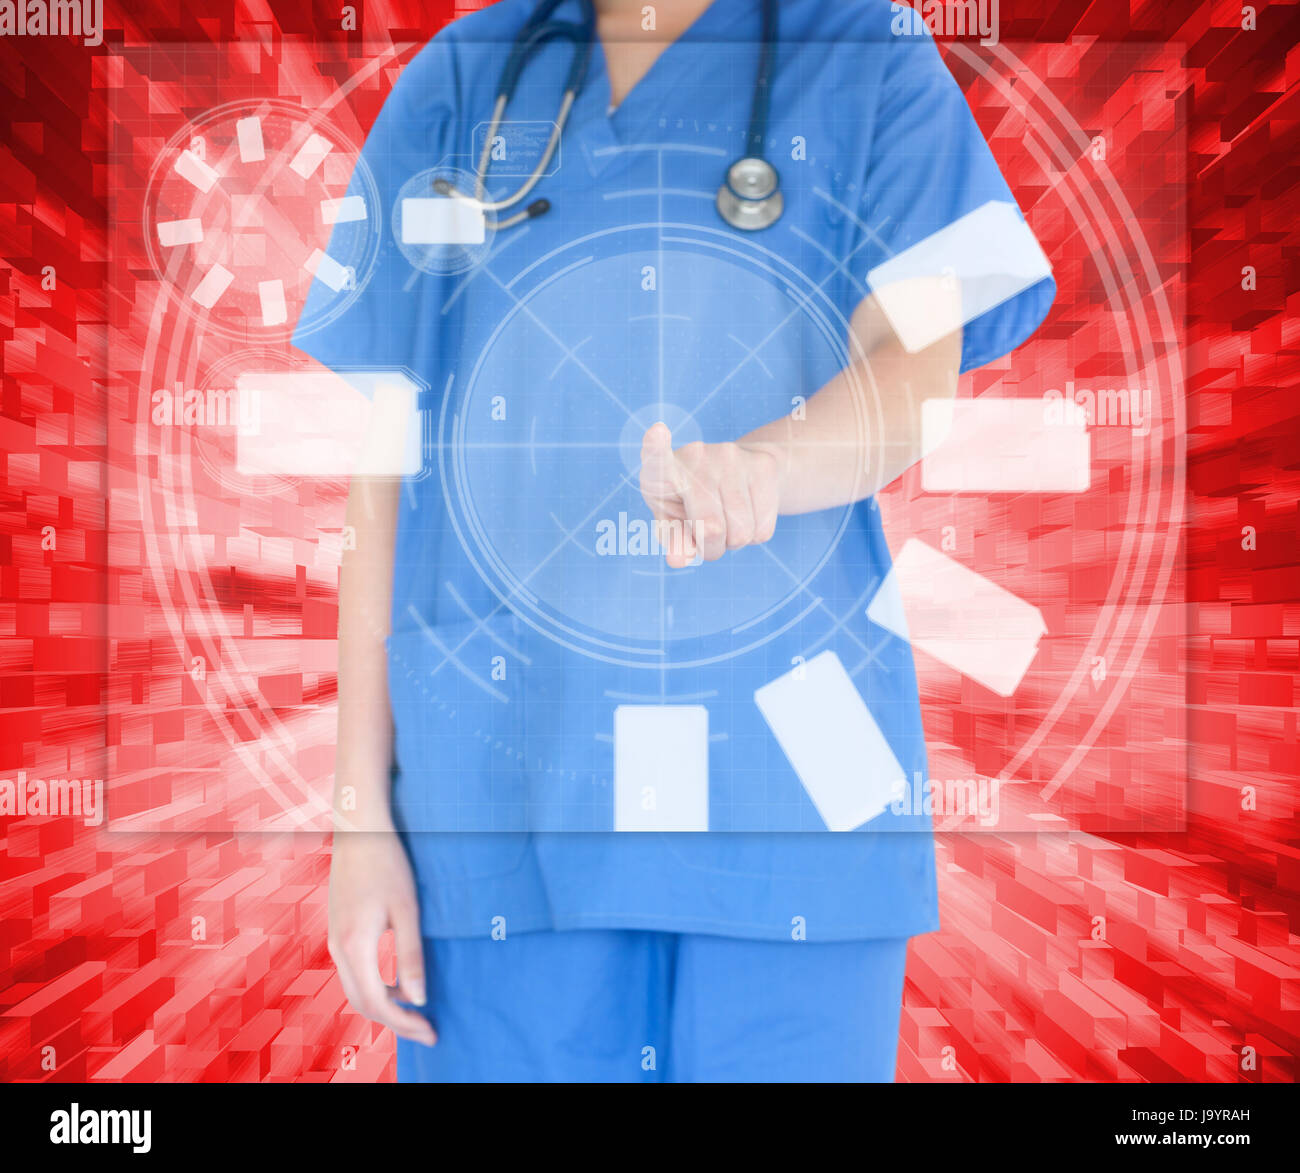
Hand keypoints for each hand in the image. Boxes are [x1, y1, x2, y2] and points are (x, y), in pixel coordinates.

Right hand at [327, 826, 436, 1045]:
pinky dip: (375, 986)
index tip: (431, 1033)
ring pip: (356, 989)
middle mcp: (338, 948)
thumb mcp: (407, 910)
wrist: (358, 829)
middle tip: (427, 1029)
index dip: (404, 1024)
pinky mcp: (338, 931)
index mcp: (355, 946)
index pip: (378, 1003)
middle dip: (395, 1022)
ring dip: (384, 1005)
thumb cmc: (387, 863)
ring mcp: (335, 940)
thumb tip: (419, 999)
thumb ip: (411, 956)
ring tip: (416, 1010)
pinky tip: (399, 982)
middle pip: (363, 1003)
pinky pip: (353, 972)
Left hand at [639, 422, 785, 567]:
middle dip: (712, 547)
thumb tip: (679, 559)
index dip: (656, 449)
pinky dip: (755, 535)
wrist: (741, 473)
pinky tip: (747, 513)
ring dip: (734, 541)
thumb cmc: (692, 504)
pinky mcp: (762, 465)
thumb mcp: (674, 523)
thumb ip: (674, 541)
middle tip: (707, 532)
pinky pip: (762, 529)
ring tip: (727, 519)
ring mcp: (731, 457)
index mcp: (663, 472)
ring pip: (741, 533)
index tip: (656, 433)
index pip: (658, 461)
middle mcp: (696, 456)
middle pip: (711, 529)